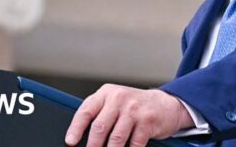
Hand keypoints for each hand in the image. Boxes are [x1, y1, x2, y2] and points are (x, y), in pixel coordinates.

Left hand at [65, 84, 193, 146]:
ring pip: (115, 139)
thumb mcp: (115, 103)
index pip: (86, 111)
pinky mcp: (147, 120)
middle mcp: (119, 98)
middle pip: (99, 127)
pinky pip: (134, 144)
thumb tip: (83, 137)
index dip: (76, 128)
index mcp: (106, 93)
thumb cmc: (134, 107)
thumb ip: (100, 114)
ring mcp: (134, 109)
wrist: (165, 104)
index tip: (70, 142)